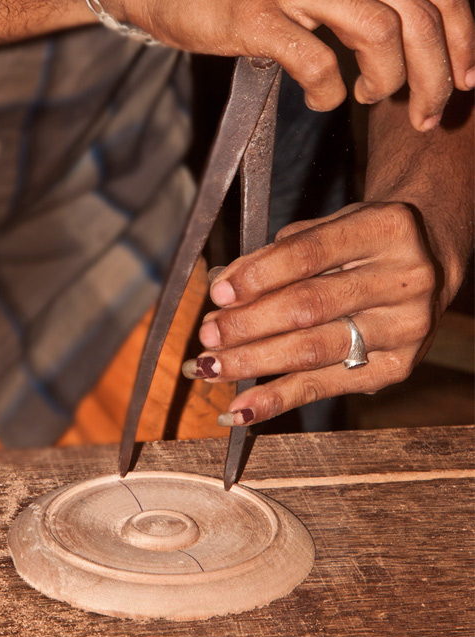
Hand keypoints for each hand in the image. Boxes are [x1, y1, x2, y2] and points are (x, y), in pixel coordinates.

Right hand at [100, 0, 473, 130]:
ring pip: (379, 35)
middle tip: (429, 114)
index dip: (462, 39)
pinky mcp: (253, 14)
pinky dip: (329, 93)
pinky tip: (321, 97)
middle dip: (436, 77)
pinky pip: (317, 63)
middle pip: (417, 15)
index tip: (463, 78)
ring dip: (389, 84)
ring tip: (370, 99)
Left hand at [182, 203, 441, 425]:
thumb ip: (277, 253)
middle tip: (208, 335)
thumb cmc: (364, 242)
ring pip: (314, 352)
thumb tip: (223, 286)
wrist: (428, 261)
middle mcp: (403, 280)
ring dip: (254, 363)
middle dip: (249, 325)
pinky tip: (240, 408)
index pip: (310, 254)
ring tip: (212, 367)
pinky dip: (277, 399)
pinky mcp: (396, 368)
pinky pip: (326, 387)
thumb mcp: (327, 228)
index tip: (220, 292)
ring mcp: (404, 328)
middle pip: (309, 308)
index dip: (259, 275)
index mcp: (385, 230)